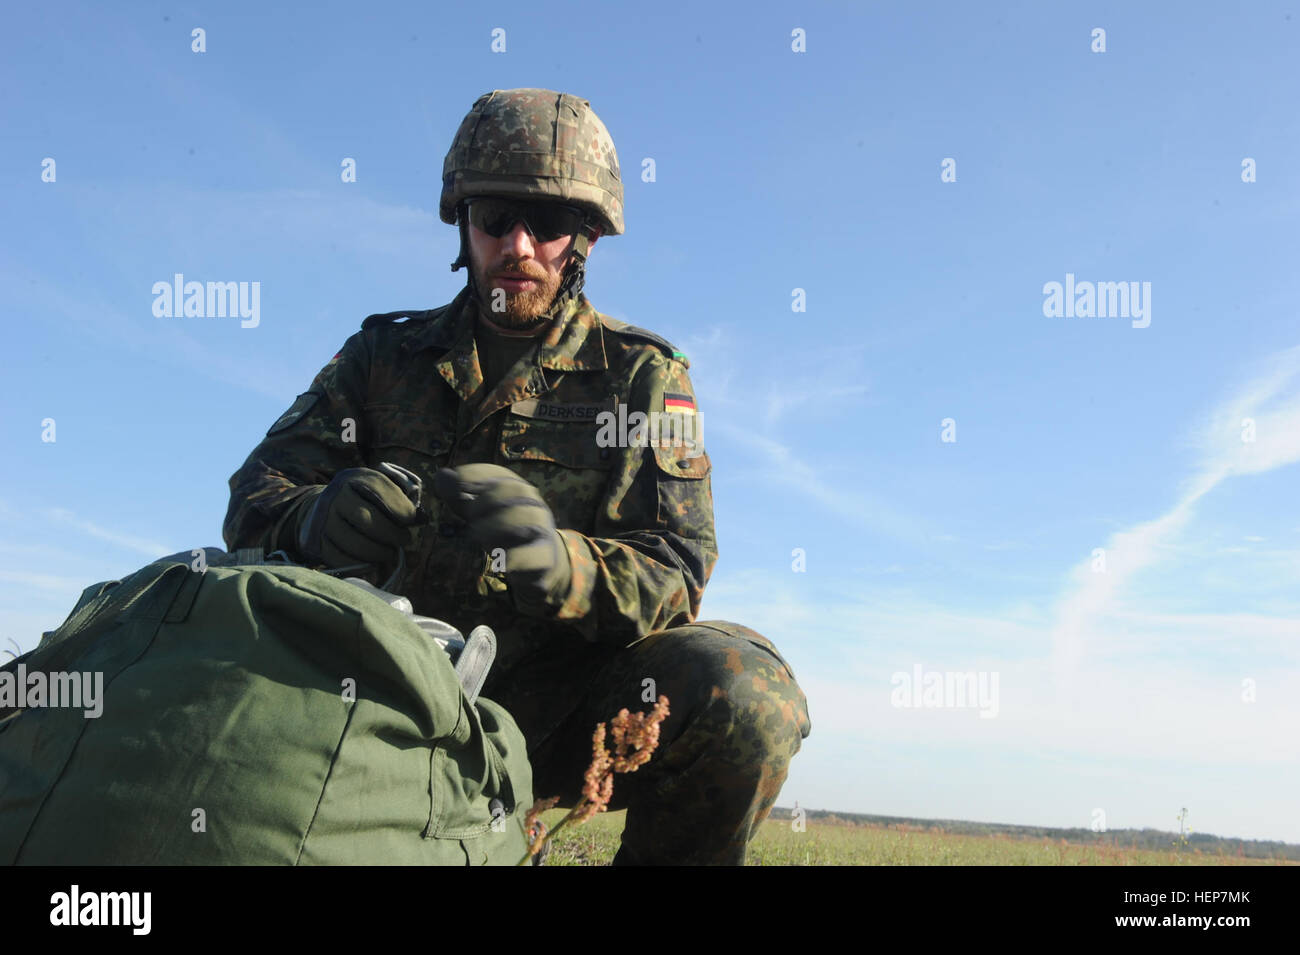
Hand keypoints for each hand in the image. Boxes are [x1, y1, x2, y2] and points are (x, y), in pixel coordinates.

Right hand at [295, 465, 422, 572]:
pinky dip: (361, 564)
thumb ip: (400, 500)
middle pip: (365, 519)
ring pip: (353, 542)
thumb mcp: (378, 490)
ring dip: (378, 552)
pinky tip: (373, 562)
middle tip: (404, 540)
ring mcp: (322, 520)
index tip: (412, 519)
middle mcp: (335, 497)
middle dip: (391, 533)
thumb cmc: (362, 500)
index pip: (378, 490)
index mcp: (353, 479)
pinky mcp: (316, 542)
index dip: (399, 507)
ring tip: (390, 553)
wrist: (322, 508)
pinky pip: (340, 558)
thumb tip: (423, 519)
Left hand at [433, 464, 571, 613]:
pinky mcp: (545, 556)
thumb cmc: (505, 531)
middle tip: (470, 517)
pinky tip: (501, 563)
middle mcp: (533, 505)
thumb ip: (460, 497)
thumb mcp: (479, 513)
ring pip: (529, 520)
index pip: (501, 474)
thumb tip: (442, 475)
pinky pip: (536, 554)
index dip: (480, 475)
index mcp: (517, 490)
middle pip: (518, 491)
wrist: (541, 562)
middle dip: (489, 500)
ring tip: (479, 537)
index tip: (459, 482)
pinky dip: (519, 558)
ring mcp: (542, 529)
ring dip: (500, 526)